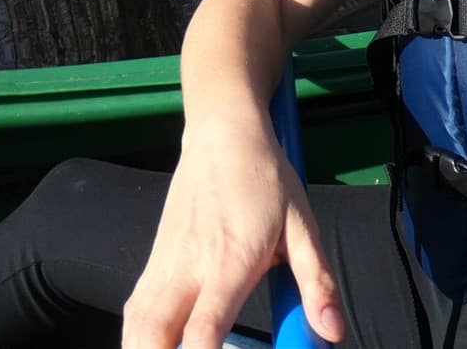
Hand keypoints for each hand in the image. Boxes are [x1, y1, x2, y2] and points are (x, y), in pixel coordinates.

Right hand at [122, 115, 344, 348]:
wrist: (223, 137)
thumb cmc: (268, 181)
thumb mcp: (303, 226)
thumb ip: (316, 282)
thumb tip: (333, 334)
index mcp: (229, 262)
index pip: (203, 328)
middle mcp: (187, 270)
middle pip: (152, 336)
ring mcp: (161, 267)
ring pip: (135, 328)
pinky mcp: (149, 264)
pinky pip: (133, 313)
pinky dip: (137, 338)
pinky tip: (158, 345)